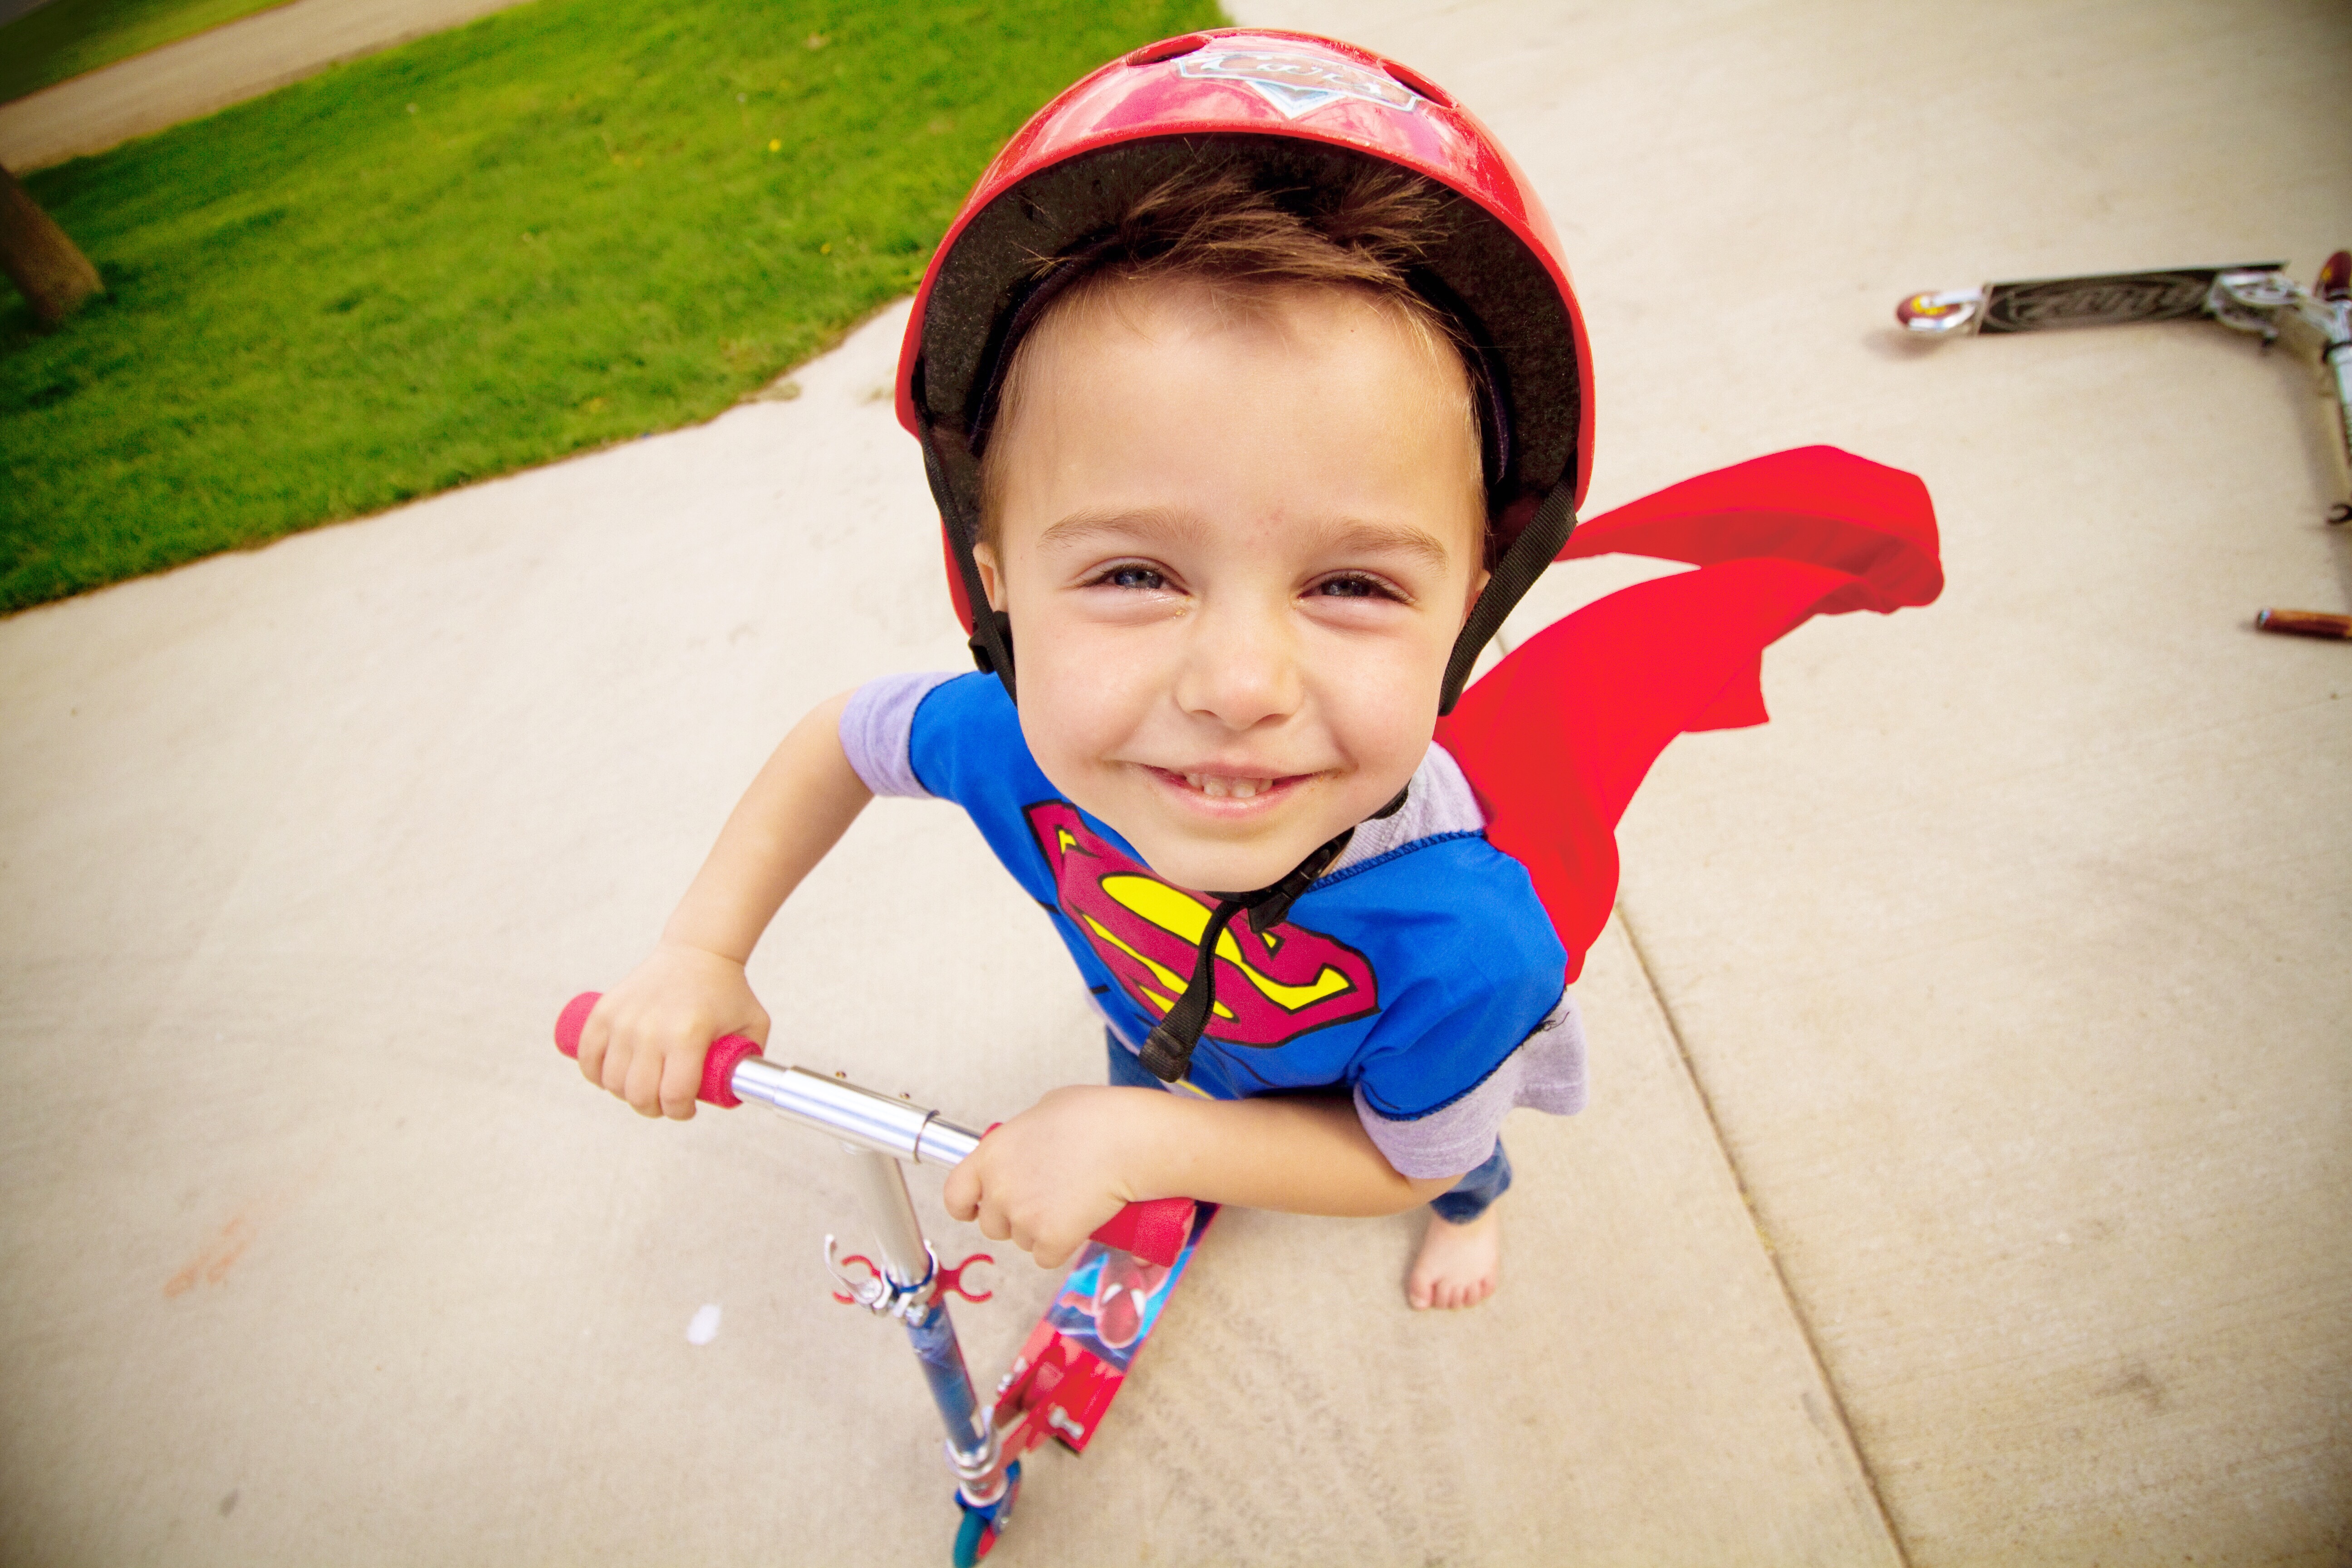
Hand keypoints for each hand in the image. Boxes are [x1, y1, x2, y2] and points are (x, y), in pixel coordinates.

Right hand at [575, 943, 768, 1119]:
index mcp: (689, 1035)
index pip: (674, 1096)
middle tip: (664, 1101)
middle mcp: (652, 1029)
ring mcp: (624, 1020)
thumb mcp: (754, 1026)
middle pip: (639, 1095)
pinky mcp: (604, 1012)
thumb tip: (737, 1095)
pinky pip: (587, 1057)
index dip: (680, 1112)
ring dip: (626, 1094)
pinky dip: (595, 1074)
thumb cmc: (726, 992)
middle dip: (653, 1109)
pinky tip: (612, 1076)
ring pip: (611, 1082)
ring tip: (643, 1086)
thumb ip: (751, 1063)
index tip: (687, 1109)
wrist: (697, 952)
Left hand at [942, 1086, 1169, 1268]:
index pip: (955, 1194)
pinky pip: (1046, 1257)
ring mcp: (1024, 1217)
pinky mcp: (1051, 1240)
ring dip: (1040, 1232)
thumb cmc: (1097, 1118)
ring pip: (1022, 1241)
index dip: (966, 1205)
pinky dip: (1060, 1248)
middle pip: (992, 1224)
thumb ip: (1023, 1135)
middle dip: (1014, 1219)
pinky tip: (1078, 1225)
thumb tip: (1027, 1145)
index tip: (977, 1209)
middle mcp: (1000, 1189)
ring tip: (1070, 1205)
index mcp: (991, 1154)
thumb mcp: (1045, 1109)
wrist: (1129, 1141)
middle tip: (1045, 1201)